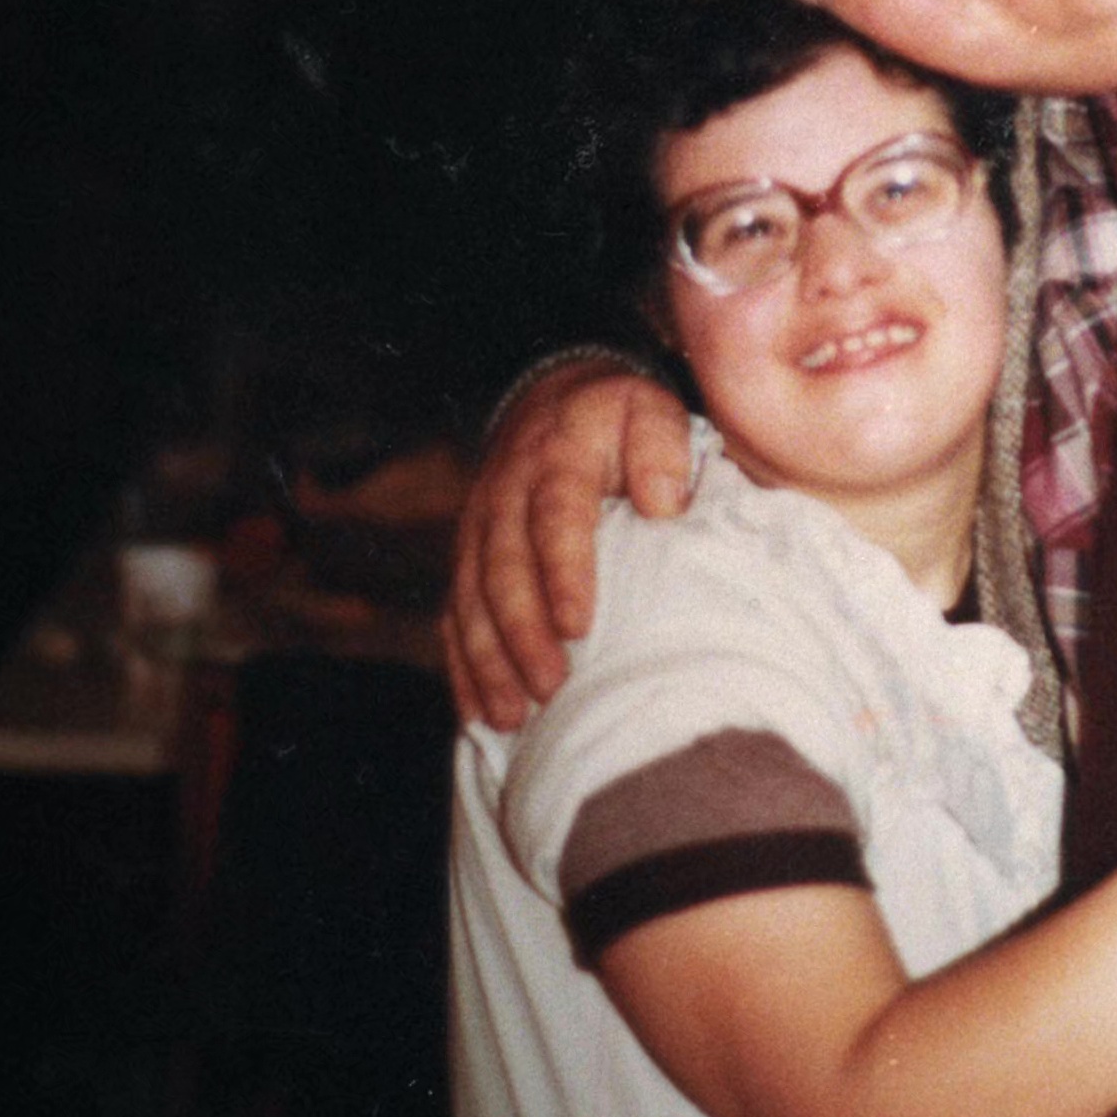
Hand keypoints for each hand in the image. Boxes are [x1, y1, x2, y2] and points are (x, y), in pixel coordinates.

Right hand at [442, 359, 694, 725]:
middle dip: (521, 634)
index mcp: (557, 457)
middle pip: (503, 569)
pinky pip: (454, 613)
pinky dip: (463, 665)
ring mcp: (478, 528)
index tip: (578, 626)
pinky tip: (478, 712)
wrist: (555, 399)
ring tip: (510, 717)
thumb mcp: (651, 411)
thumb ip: (662, 450)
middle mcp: (505, 493)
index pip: (555, 517)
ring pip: (470, 599)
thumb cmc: (621, 420)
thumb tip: (662, 505)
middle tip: (549, 688)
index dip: (562, 573)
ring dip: (487, 660)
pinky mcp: (467, 556)